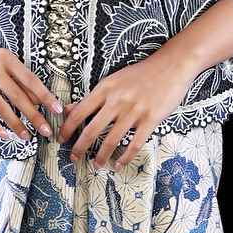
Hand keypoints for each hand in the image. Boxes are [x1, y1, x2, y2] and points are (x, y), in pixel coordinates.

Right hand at [0, 33, 63, 144]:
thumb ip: (18, 78)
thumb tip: (39, 99)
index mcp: (5, 57)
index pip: (30, 79)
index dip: (45, 96)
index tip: (58, 110)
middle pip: (18, 96)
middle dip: (34, 116)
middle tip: (46, 131)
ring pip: (1, 107)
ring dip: (16, 124)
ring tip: (26, 136)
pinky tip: (4, 135)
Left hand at [57, 48, 200, 167]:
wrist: (171, 66)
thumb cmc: (141, 74)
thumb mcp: (112, 80)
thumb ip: (92, 97)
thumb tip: (68, 108)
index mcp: (105, 89)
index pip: (79, 112)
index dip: (67, 128)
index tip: (60, 139)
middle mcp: (117, 101)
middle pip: (92, 130)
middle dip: (79, 147)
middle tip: (73, 158)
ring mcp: (134, 111)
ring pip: (112, 140)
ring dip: (101, 156)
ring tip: (96, 166)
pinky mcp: (151, 119)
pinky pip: (135, 144)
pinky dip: (125, 157)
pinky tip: (118, 165)